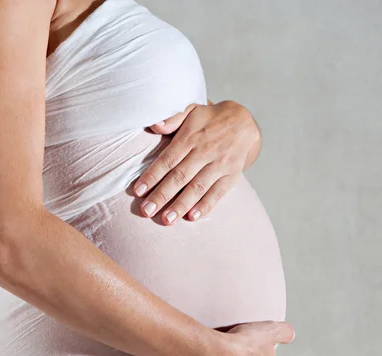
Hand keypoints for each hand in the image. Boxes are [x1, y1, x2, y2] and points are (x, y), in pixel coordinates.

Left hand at [133, 100, 260, 224]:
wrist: (243, 121)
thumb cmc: (208, 119)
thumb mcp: (191, 110)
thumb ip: (172, 118)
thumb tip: (154, 125)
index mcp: (191, 137)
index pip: (168, 159)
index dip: (152, 176)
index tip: (138, 191)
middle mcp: (205, 152)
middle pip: (180, 177)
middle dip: (162, 195)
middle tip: (147, 211)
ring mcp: (219, 164)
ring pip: (198, 187)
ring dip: (181, 205)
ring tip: (167, 220)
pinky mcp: (232, 174)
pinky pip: (218, 192)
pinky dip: (206, 205)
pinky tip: (193, 217)